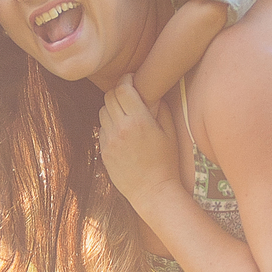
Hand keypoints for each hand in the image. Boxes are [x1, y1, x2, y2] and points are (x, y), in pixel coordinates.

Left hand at [98, 76, 181, 212]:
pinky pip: (102, 129)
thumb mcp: (170, 133)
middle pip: (109, 96)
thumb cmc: (166, 162)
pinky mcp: (103, 151)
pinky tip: (122, 133)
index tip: (131, 80)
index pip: (123, 89)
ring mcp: (110, 140)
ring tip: (125, 115)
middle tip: (128, 96)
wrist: (153, 191)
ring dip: (112, 108)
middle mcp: (122, 128)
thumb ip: (160, 108)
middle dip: (118, 92)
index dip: (126, 80)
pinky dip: (109, 125)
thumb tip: (152, 92)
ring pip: (102, 111)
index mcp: (140, 121)